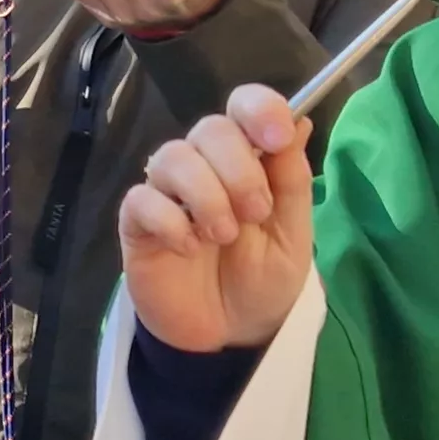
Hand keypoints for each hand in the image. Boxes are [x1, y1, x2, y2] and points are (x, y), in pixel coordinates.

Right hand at [117, 84, 315, 351]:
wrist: (229, 334)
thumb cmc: (263, 280)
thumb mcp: (293, 235)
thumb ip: (292, 180)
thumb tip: (301, 120)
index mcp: (246, 158)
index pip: (244, 105)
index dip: (260, 110)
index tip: (276, 138)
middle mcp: (204, 165)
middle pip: (210, 128)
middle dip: (239, 169)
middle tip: (256, 213)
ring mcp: (167, 191)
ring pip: (173, 157)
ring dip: (207, 197)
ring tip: (223, 237)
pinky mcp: (137, 223)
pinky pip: (143, 200)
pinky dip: (171, 222)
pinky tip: (189, 248)